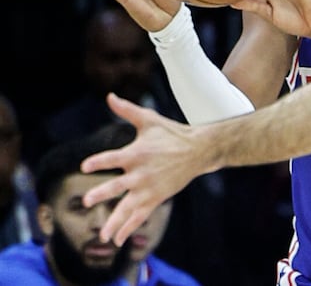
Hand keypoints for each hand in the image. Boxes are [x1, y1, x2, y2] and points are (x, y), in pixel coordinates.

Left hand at [80, 93, 209, 245]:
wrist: (199, 150)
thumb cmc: (172, 133)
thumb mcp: (149, 120)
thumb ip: (126, 110)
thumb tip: (109, 96)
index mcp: (136, 153)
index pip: (113, 158)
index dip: (99, 162)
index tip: (85, 166)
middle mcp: (140, 173)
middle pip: (117, 186)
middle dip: (102, 194)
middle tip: (88, 201)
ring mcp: (148, 188)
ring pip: (128, 208)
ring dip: (114, 222)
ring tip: (103, 236)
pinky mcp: (156, 198)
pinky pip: (140, 216)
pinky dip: (129, 228)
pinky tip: (117, 240)